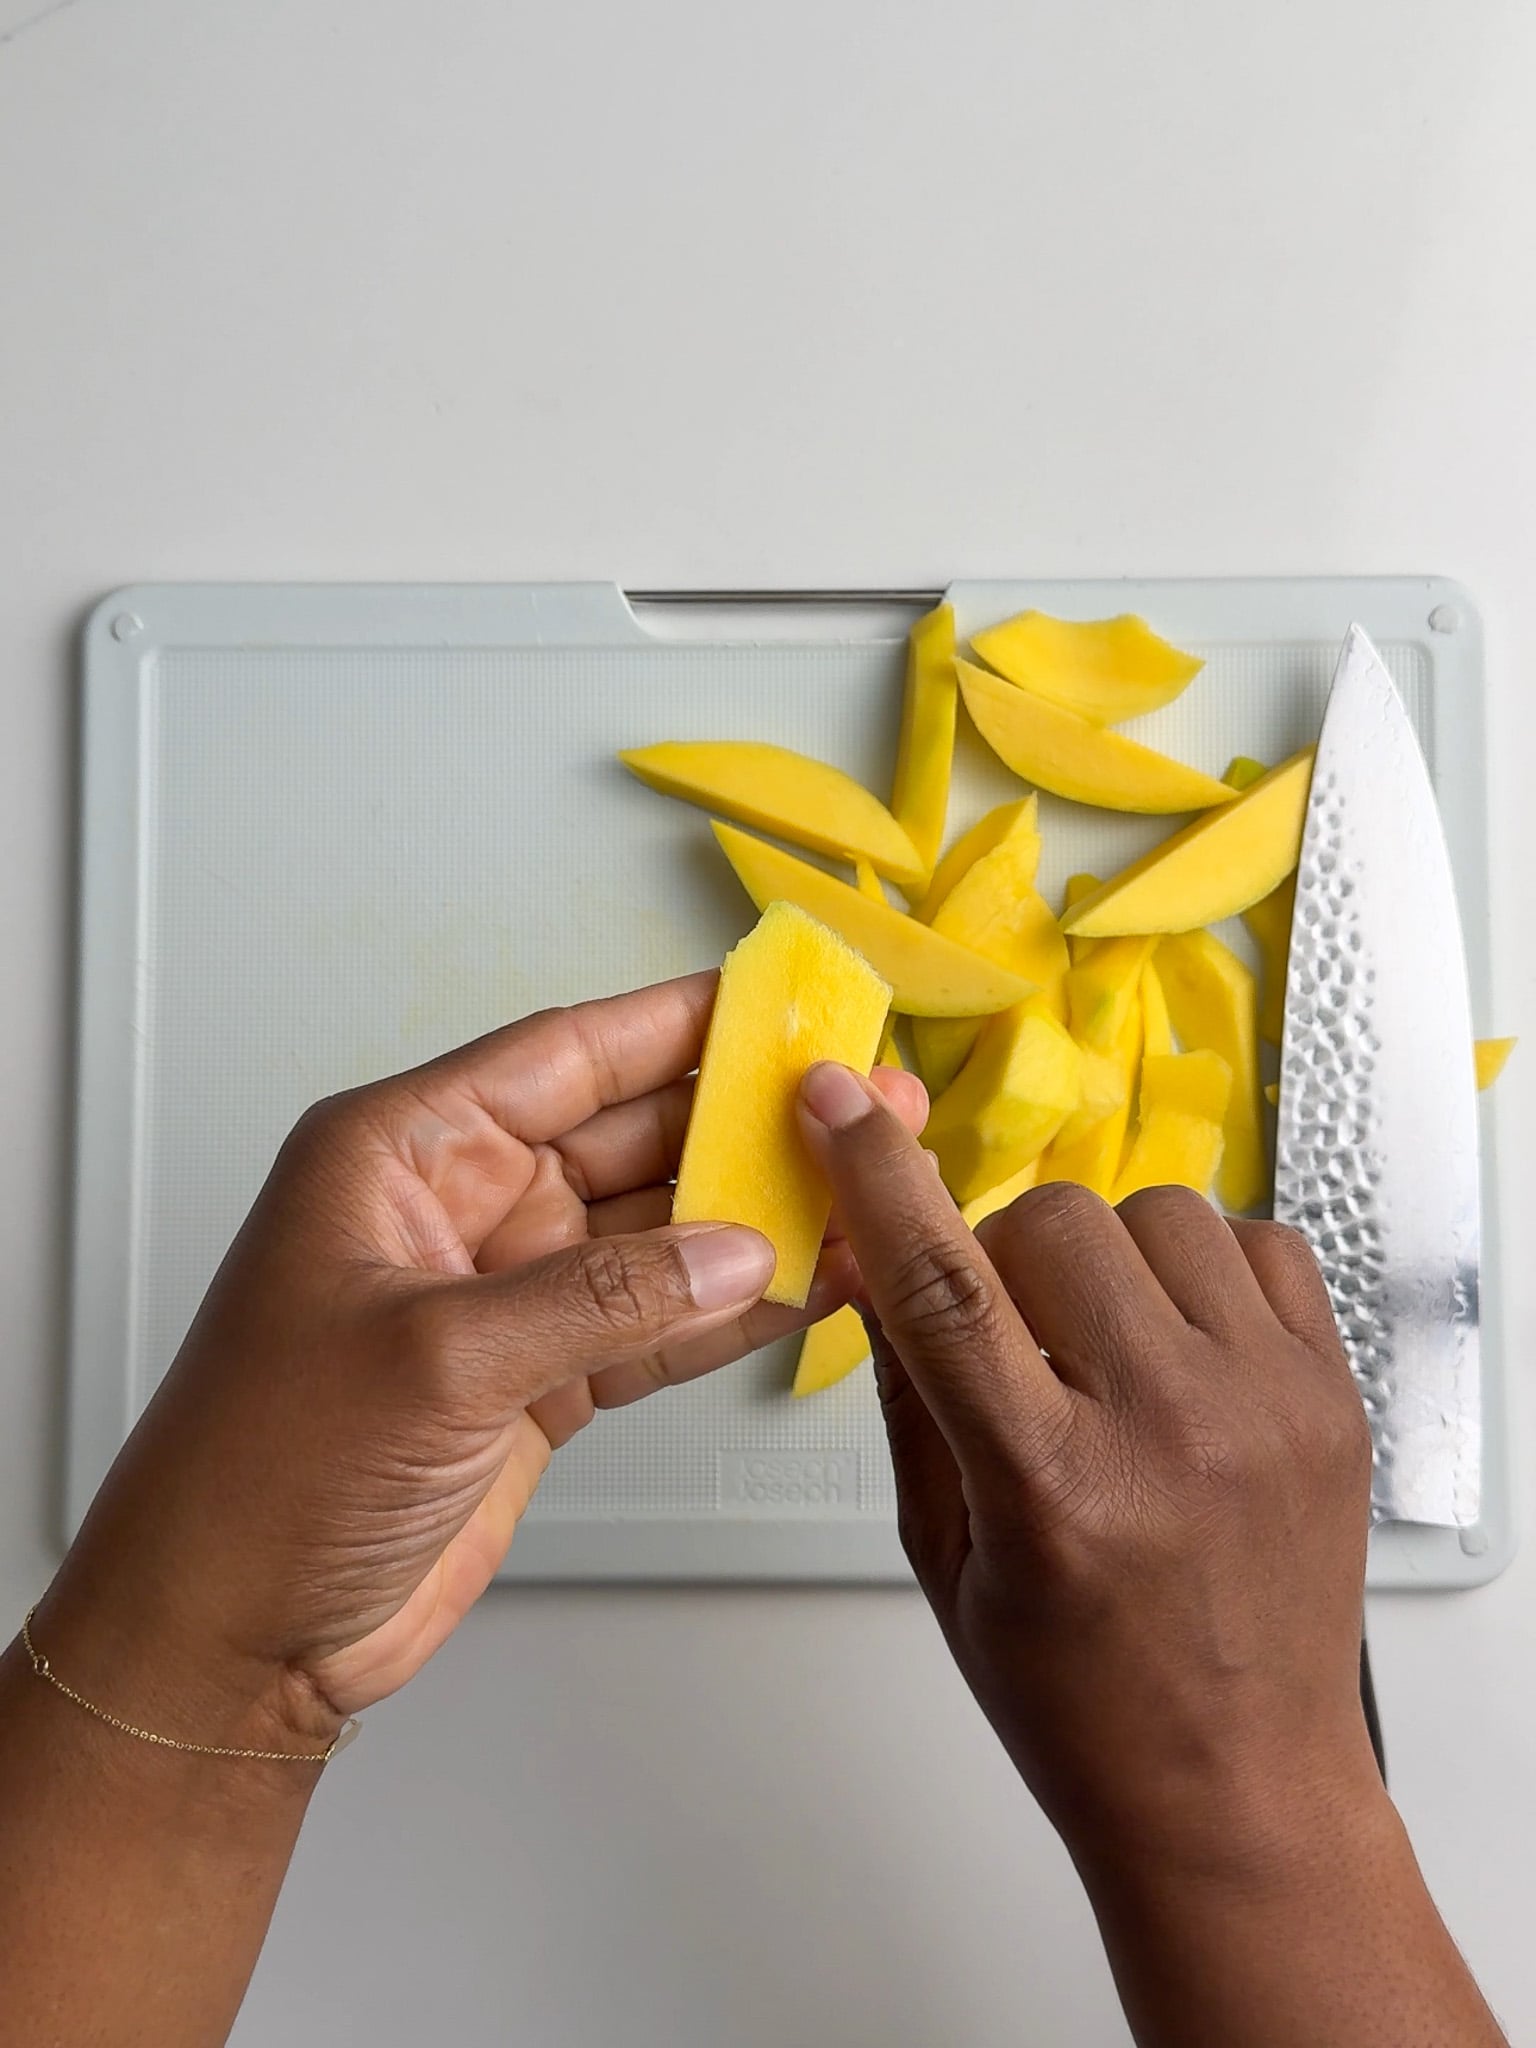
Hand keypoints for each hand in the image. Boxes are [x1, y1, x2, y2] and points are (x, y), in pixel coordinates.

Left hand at [40, 976, 924, 1739]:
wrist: (229, 1641)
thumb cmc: (264, 1475)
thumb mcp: (437, 1359)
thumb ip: (601, 1297)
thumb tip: (737, 1248)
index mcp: (402, 1153)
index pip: (564, 1056)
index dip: (678, 1023)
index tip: (779, 1001)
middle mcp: (460, 1209)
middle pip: (628, 1135)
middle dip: (741, 1121)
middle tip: (854, 1101)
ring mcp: (504, 1299)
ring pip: (656, 1233)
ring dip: (753, 1219)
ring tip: (860, 1191)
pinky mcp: (537, 1383)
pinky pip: (654, 1325)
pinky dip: (728, 1313)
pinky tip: (808, 1287)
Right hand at [797, 1060, 1379, 1873]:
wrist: (1239, 1788)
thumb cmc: (1078, 1698)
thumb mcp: (943, 1556)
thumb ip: (909, 1393)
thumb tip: (870, 1253)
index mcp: (1049, 1488)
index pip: (942, 1284)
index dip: (874, 1172)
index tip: (837, 1099)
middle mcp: (1168, 1431)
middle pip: (1049, 1223)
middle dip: (1001, 1256)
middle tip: (1012, 1338)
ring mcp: (1268, 1405)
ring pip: (1155, 1212)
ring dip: (1102, 1258)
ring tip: (1103, 1348)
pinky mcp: (1332, 1396)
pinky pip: (1257, 1241)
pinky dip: (1199, 1268)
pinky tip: (1179, 1344)